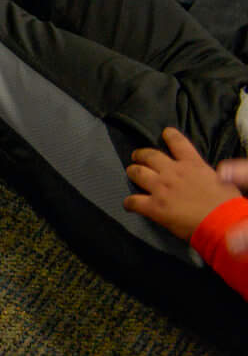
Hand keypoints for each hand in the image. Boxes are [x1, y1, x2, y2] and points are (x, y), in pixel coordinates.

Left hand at [126, 128, 245, 242]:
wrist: (222, 223)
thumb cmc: (227, 205)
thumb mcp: (224, 181)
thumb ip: (210, 174)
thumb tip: (216, 173)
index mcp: (192, 165)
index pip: (178, 143)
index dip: (169, 136)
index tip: (165, 132)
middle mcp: (173, 172)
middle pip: (149, 155)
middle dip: (141, 154)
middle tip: (137, 156)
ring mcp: (161, 188)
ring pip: (137, 172)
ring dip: (133, 172)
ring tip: (131, 172)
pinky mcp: (154, 206)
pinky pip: (134, 201)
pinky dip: (129, 203)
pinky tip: (128, 204)